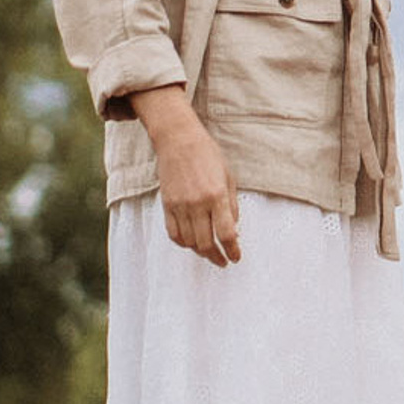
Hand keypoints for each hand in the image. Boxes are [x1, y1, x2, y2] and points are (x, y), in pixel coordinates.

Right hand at [129, 86, 240, 266]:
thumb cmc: (209, 156)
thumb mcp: (229, 178)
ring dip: (201, 252)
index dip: (232, 250)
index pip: (226, 233)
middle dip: (217, 256)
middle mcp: (197, 204)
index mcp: (217, 196)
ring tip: (210, 254)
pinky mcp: (166, 206)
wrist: (180, 142)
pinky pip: (173, 234)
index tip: (236, 257)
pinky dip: (183, 243)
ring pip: (189, 242)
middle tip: (224, 261)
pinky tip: (192, 245)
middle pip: (206, 243)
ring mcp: (179, 206)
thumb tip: (233, 230)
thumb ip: (231, 205)